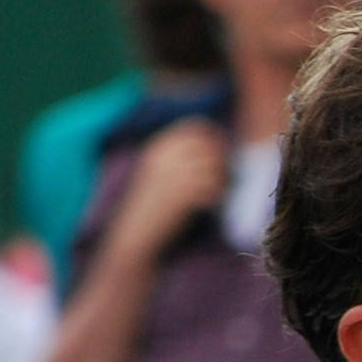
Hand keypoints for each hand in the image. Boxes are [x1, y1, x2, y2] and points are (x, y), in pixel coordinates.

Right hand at [108, 118, 228, 258]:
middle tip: (225, 174)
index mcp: (158, 148)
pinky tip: (212, 204)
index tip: (221, 151)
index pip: (194, 128)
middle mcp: (166, 157)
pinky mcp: (183, 196)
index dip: (214, 137)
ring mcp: (174, 176)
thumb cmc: (151, 206)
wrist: (136, 233)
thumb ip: (179, 158)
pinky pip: (213, 187)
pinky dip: (218, 195)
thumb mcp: (158, 172)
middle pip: (208, 145)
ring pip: (214, 166)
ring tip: (220, 190)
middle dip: (222, 158)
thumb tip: (213, 150)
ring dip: (223, 178)